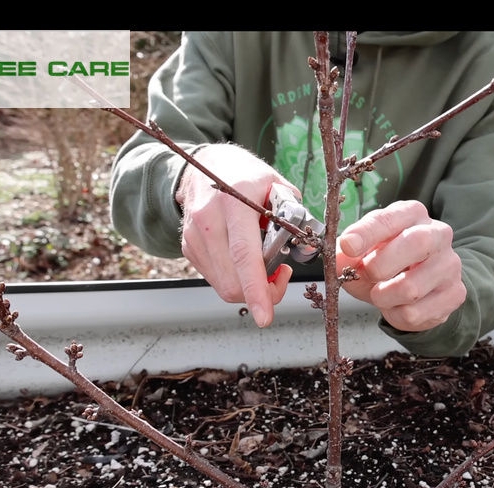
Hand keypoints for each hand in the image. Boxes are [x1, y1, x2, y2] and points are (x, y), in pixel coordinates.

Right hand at [176, 144, 295, 326]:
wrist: (203, 165)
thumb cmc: (244, 175)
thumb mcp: (275, 184)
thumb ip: (292, 215)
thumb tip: (305, 245)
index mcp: (233, 203)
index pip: (244, 254)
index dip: (256, 288)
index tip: (264, 315)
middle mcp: (208, 221)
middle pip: (232, 280)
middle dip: (260, 293)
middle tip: (279, 276)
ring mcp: (194, 236)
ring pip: (223, 284)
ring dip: (247, 286)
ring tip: (263, 264)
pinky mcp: (188, 247)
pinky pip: (214, 277)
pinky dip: (233, 277)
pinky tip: (242, 259)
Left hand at [336, 200, 465, 331]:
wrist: (418, 285)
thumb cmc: (386, 260)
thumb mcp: (362, 250)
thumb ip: (344, 252)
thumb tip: (331, 257)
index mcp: (412, 214)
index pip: (391, 218)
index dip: (367, 233)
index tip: (348, 246)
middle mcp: (438, 234)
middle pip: (416, 244)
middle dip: (381, 265)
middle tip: (368, 274)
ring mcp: (450, 265)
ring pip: (412, 288)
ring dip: (383, 296)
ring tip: (380, 292)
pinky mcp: (454, 294)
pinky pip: (415, 313)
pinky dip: (395, 315)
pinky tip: (396, 305)